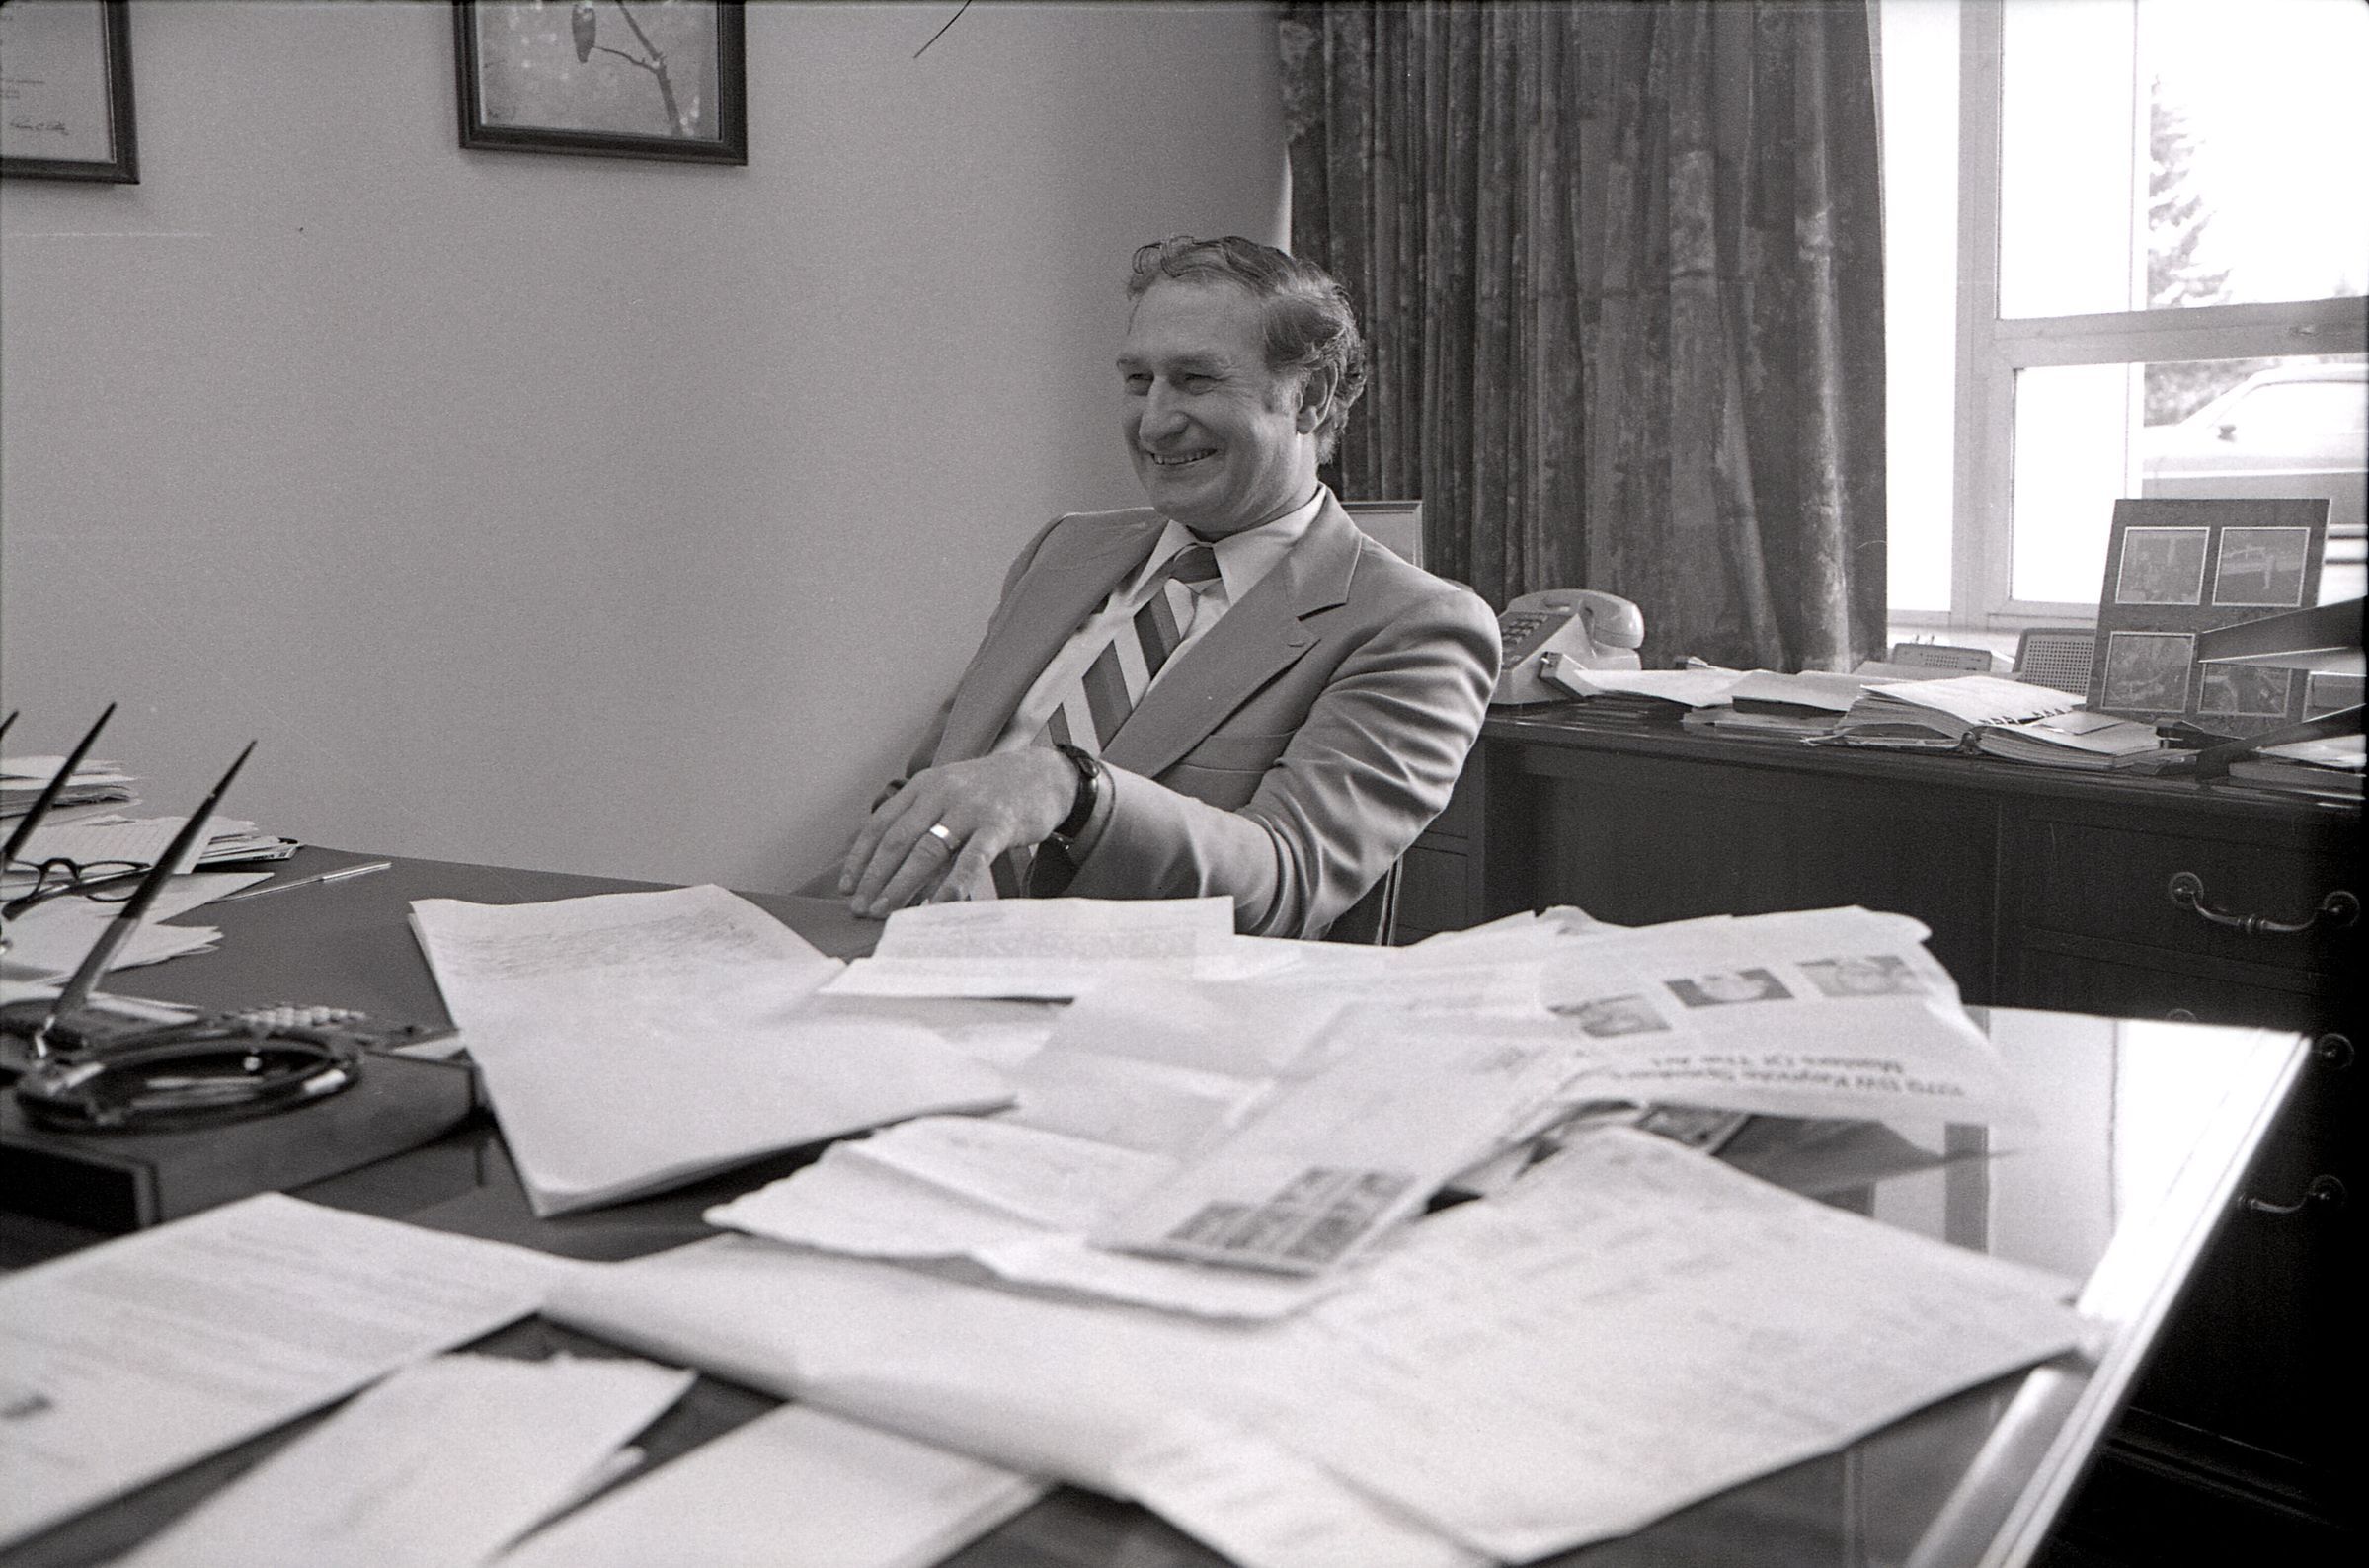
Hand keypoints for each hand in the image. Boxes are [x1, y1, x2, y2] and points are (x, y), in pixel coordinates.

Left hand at [838, 749, 1076, 917]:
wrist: (1043, 775)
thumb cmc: (991, 793)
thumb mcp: (949, 796)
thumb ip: (923, 825)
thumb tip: (892, 871)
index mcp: (923, 786)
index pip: (880, 824)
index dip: (861, 857)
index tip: (848, 887)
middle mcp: (941, 793)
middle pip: (898, 840)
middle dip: (876, 877)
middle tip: (862, 908)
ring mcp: (970, 808)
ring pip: (927, 850)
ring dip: (903, 884)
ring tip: (888, 910)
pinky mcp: (999, 824)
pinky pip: (971, 858)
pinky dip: (953, 883)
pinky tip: (939, 904)